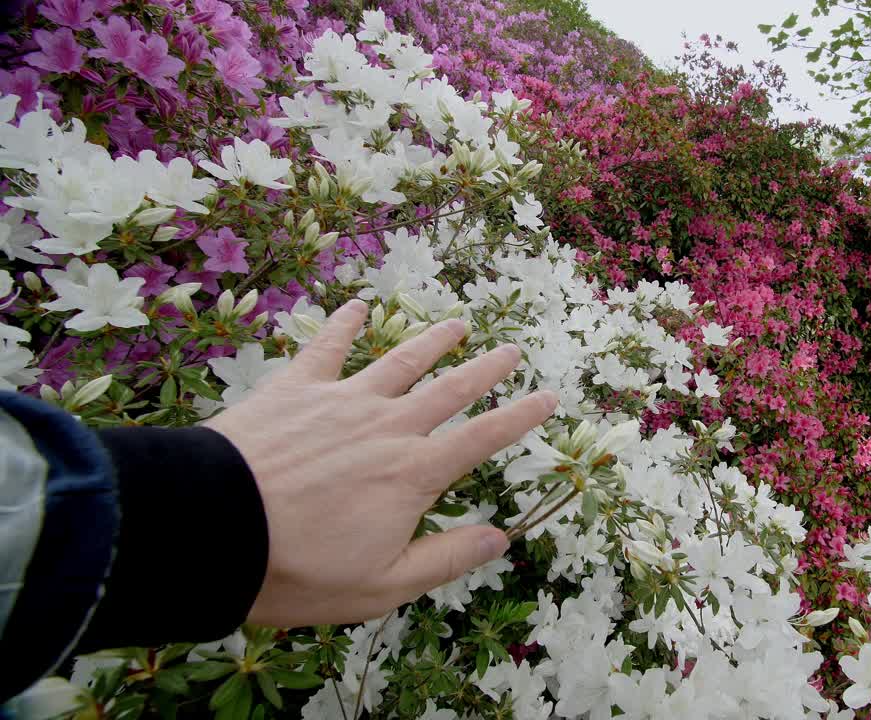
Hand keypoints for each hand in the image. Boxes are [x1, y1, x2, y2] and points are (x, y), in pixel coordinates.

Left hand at [205, 299, 556, 627]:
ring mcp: (342, 401)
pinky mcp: (295, 389)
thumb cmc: (299, 570)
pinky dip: (343, 324)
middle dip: (487, 370)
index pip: (484, 437)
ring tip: (457, 324)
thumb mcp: (384, 585)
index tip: (550, 397)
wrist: (213, 530)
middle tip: (512, 350)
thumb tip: (501, 537)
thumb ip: (447, 557)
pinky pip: (326, 348)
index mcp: (415, 473)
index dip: (522, 417)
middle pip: (450, 389)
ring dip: (432, 342)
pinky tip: (356, 305)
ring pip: (399, 361)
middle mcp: (388, 426)